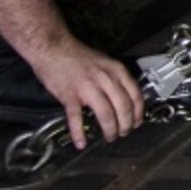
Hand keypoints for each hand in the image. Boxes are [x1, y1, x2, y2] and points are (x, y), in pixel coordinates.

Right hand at [30, 37, 144, 149]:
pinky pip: (76, 118)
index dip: (138, 113)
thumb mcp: (105, 61)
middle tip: (123, 133)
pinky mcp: (69, 95)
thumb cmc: (77, 55)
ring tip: (109, 137)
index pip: (135, 95)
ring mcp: (87, 87)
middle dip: (125, 125)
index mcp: (116, 70)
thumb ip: (115, 78)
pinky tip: (81, 142)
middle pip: (123, 108)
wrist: (52, 47)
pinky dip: (79, 133)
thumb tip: (125, 97)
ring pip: (106, 114)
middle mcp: (105, 79)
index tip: (137, 122)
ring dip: (110, 130)